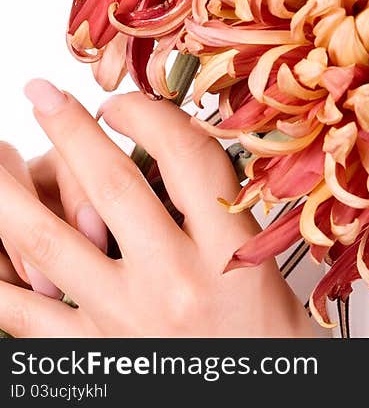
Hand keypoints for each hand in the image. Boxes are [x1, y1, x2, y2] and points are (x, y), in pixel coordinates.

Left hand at [0, 79, 323, 337]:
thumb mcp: (259, 262)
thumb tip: (166, 143)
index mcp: (226, 251)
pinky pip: (21, 313)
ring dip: (10, 190)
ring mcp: (122, 320)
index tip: (119, 101)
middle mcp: (173, 281)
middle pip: (110, 184)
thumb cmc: (262, 336)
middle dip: (69, 129)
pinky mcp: (88, 356)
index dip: (146, 115)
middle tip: (40, 92)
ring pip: (48, 240)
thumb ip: (216, 207)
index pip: (183, 156)